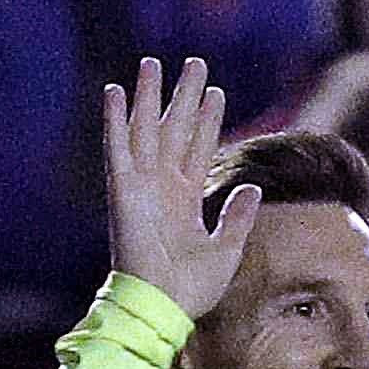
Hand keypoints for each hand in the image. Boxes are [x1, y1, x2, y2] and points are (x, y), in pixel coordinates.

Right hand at [103, 56, 261, 323]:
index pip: (198, 147)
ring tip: (153, 63)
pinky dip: (116, 120)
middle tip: (193, 62)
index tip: (215, 91)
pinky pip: (118, 148)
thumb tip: (252, 188)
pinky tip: (116, 92)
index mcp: (186, 199)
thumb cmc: (191, 288)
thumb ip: (237, 216)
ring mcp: (142, 186)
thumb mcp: (226, 249)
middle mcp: (163, 186)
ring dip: (149, 96)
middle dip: (183, 95)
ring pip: (147, 129)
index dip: (206, 119)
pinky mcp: (123, 191)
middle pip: (175, 128)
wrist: (163, 307)